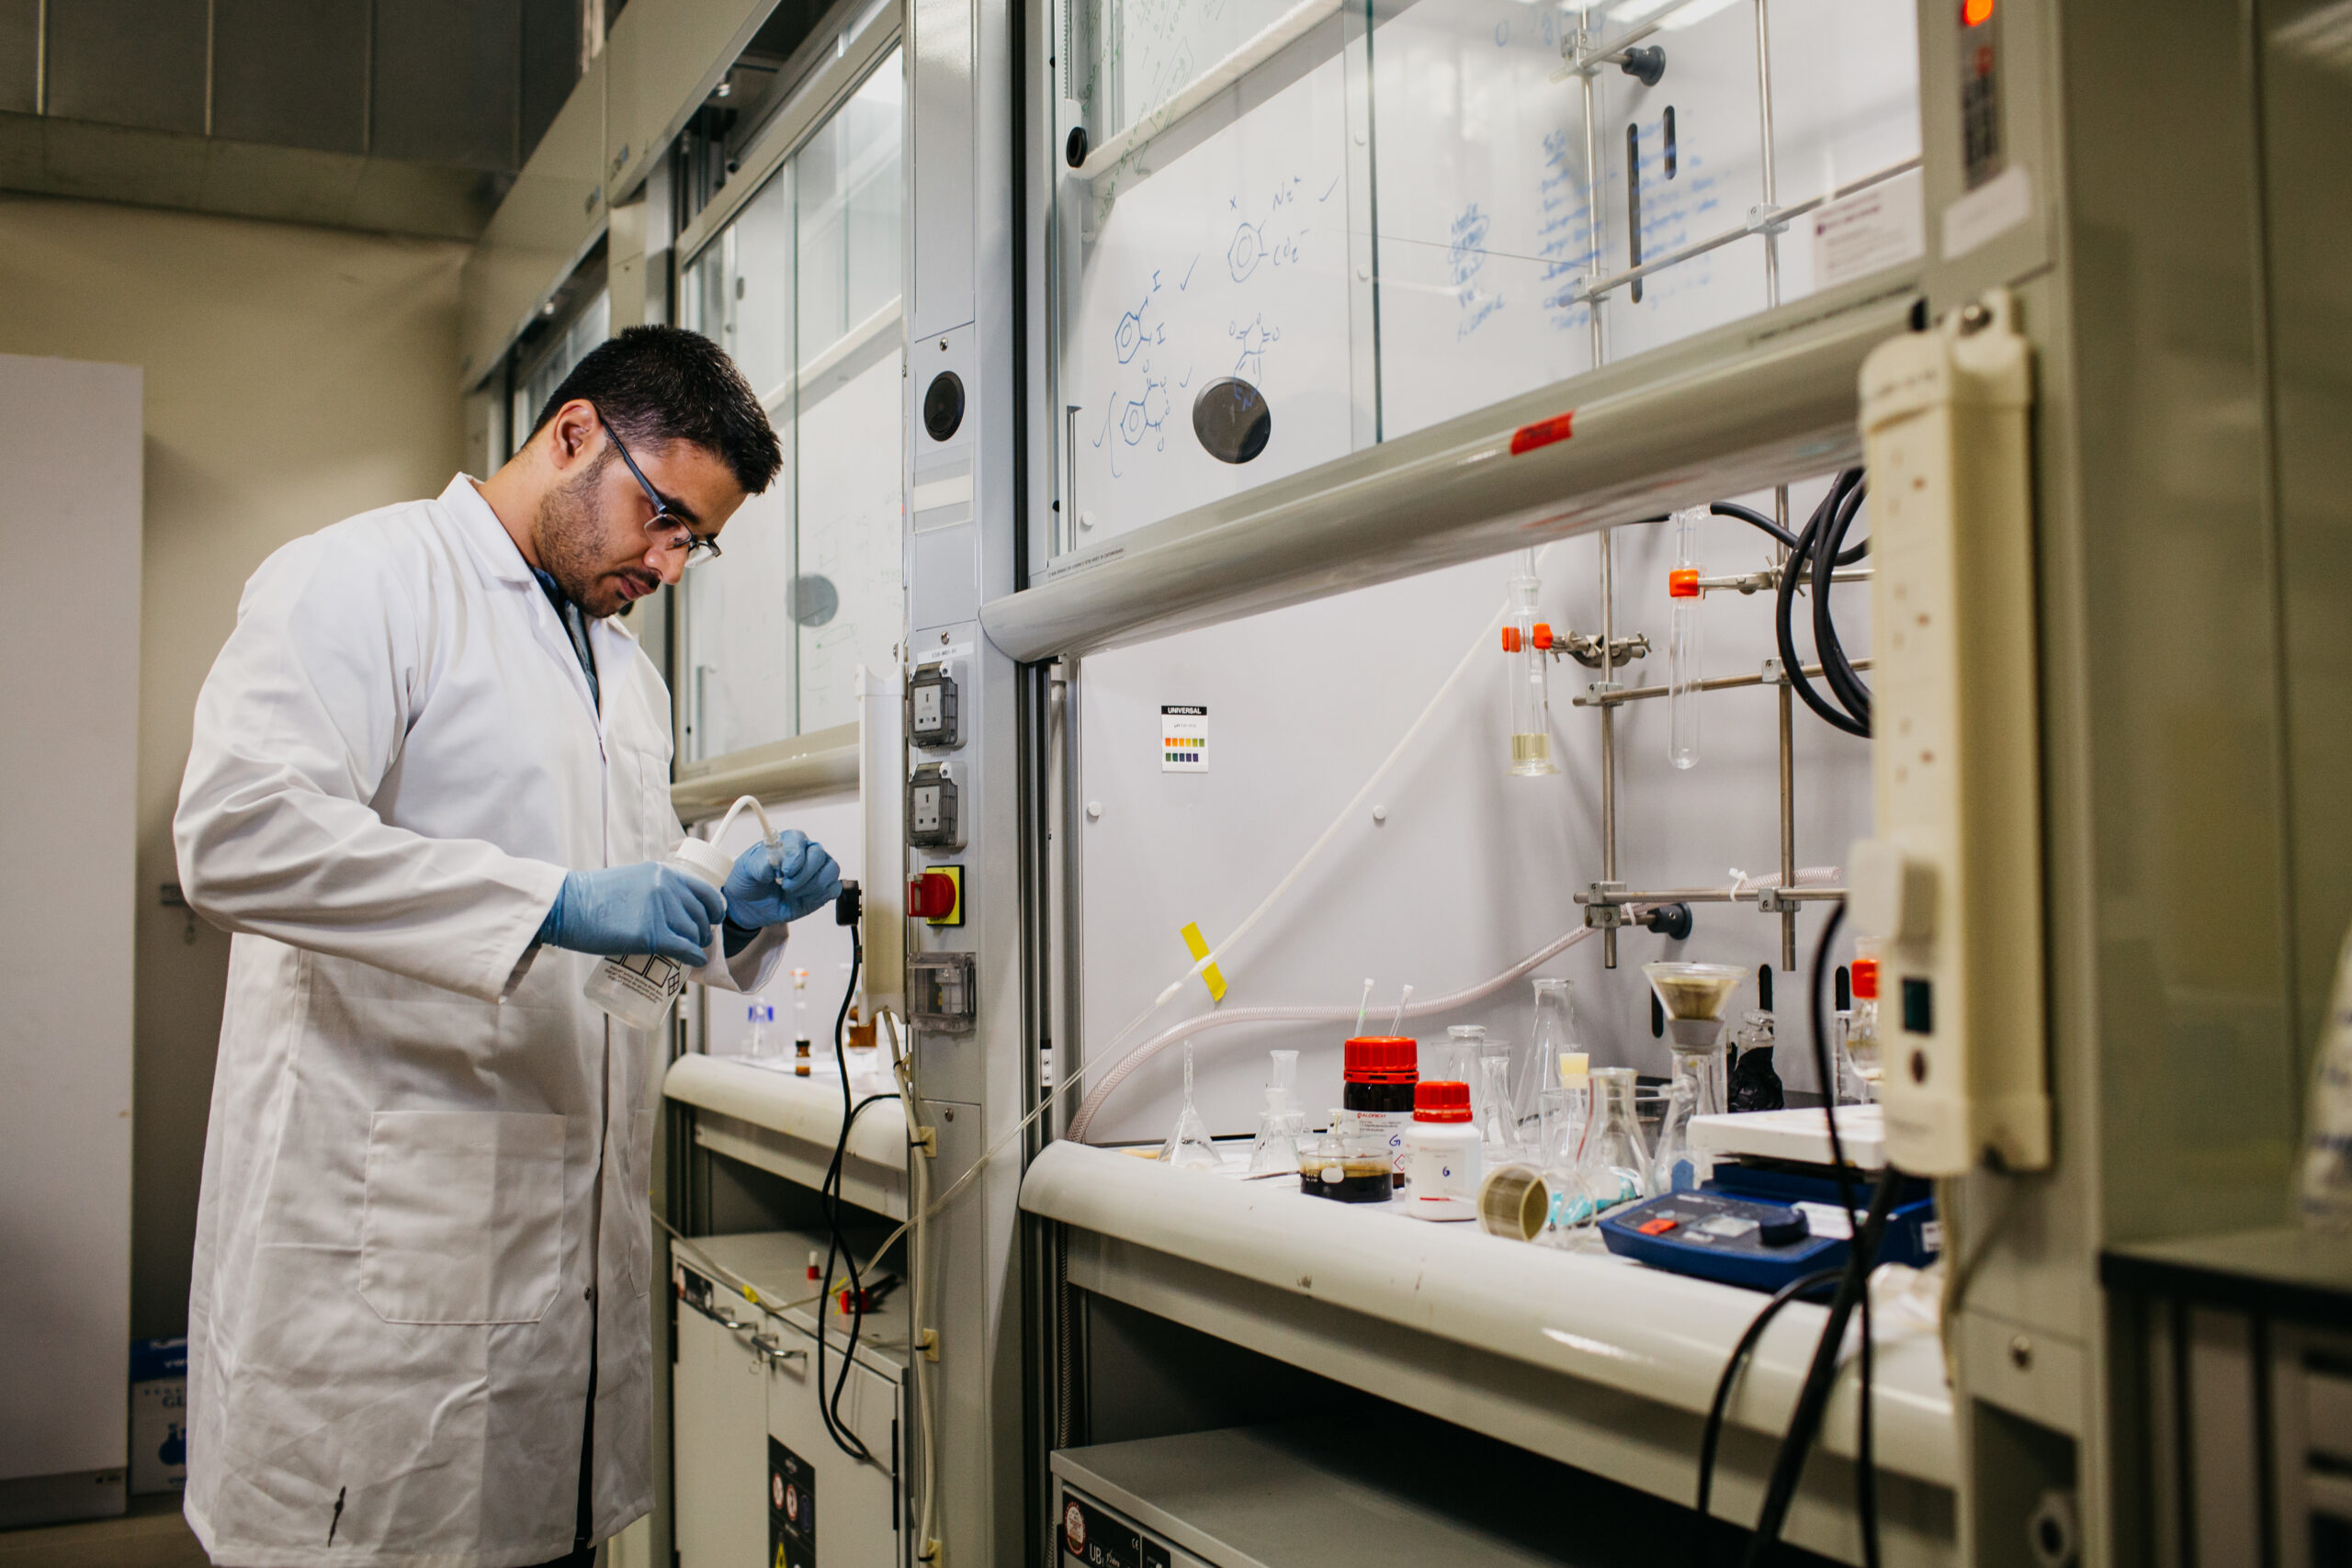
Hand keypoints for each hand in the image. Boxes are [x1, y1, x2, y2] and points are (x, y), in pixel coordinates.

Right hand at [538, 862, 725, 965]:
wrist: (566, 906)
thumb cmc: (592, 897)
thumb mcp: (631, 880)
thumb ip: (653, 890)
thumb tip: (670, 910)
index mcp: (663, 872)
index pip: (704, 890)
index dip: (714, 908)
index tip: (714, 918)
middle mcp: (666, 887)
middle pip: (701, 914)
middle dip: (705, 930)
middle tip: (700, 941)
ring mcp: (659, 910)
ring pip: (693, 933)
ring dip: (697, 945)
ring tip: (692, 951)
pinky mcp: (650, 934)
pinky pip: (683, 948)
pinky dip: (693, 957)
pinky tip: (694, 962)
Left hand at [722, 831, 841, 928]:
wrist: (749, 905)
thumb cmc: (749, 881)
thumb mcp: (746, 869)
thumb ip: (760, 864)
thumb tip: (774, 865)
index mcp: (787, 842)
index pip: (799, 841)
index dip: (795, 856)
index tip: (785, 871)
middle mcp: (806, 853)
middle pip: (819, 855)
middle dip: (803, 874)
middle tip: (785, 885)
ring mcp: (816, 871)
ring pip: (831, 871)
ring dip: (812, 886)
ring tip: (792, 893)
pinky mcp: (822, 890)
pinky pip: (833, 889)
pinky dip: (819, 896)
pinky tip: (803, 899)